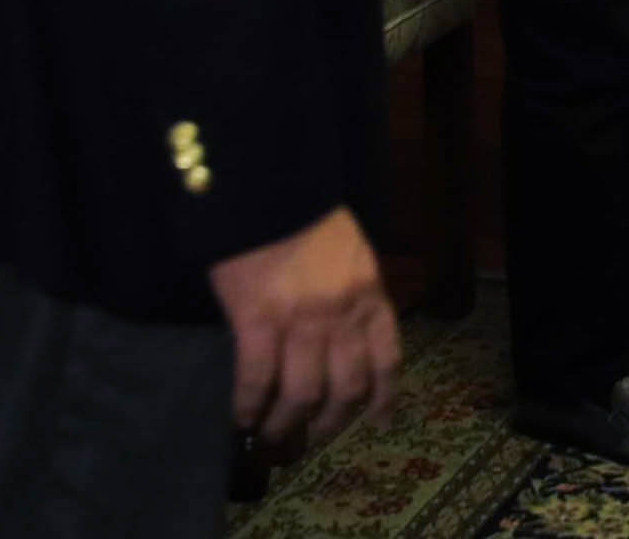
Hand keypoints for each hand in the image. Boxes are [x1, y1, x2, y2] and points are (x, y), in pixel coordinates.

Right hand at [209, 206, 398, 460]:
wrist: (269, 190)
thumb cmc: (309, 222)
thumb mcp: (353, 258)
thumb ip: (356, 299)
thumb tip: (347, 345)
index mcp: (370, 297)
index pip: (387, 360)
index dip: (382, 398)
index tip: (373, 421)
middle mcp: (341, 315)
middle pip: (345, 389)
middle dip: (329, 423)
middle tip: (309, 438)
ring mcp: (300, 320)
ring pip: (301, 393)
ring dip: (286, 424)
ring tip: (271, 434)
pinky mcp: (257, 319)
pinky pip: (256, 377)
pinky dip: (248, 404)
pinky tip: (241, 417)